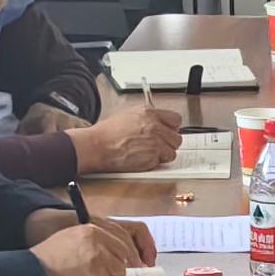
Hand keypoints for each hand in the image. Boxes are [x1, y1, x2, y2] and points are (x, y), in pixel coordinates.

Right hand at [30, 221, 142, 275]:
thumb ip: (93, 243)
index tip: (109, 267)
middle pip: (120, 268)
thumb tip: (114, 253)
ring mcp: (98, 273)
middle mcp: (99, 251)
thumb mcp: (69, 239)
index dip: (114, 260)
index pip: (122, 248)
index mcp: (93, 234)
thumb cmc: (45, 261)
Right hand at [68, 102, 184, 175]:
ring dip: (163, 154)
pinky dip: (155, 163)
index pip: (176, 119)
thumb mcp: (129, 115)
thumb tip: (160, 124)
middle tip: (157, 146)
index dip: (171, 128)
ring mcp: (155, 141)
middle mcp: (154, 126)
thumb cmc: (107, 133)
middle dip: (168, 143)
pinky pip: (163, 161)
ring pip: (173, 151)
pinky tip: (143, 158)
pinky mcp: (152, 156)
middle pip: (177, 137)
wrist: (97, 146)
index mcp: (149, 113)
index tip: (168, 132)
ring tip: (148, 153)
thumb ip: (148, 119)